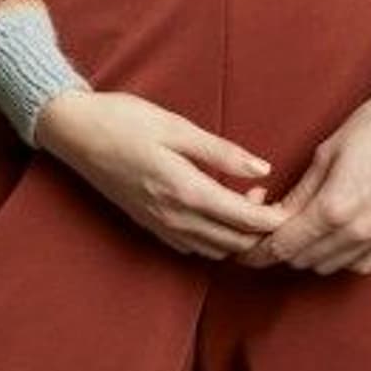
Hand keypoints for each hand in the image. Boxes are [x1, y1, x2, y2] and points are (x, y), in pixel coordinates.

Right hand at [33, 87, 296, 260]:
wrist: (75, 132)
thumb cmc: (125, 120)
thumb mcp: (178, 127)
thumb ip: (223, 153)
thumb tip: (264, 169)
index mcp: (185, 190)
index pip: (244, 220)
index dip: (275, 220)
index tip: (294, 208)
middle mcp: (174, 217)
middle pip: (235, 243)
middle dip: (261, 231)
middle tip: (274, 200)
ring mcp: (159, 226)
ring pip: (215, 250)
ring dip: (238, 237)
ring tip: (246, 203)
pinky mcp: (149, 226)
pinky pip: (192, 248)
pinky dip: (214, 240)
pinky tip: (219, 215)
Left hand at [228, 56, 370, 276]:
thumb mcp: (326, 153)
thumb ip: (298, 193)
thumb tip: (271, 217)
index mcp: (334, 208)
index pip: (282, 247)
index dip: (255, 251)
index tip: (241, 247)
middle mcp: (357, 231)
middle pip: (300, 260)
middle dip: (277, 248)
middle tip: (268, 223)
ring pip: (326, 266)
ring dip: (305, 253)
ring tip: (298, 226)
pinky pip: (357, 265)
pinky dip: (337, 257)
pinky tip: (330, 235)